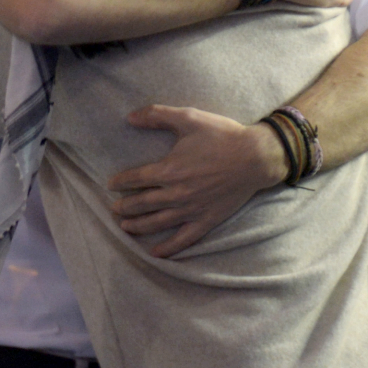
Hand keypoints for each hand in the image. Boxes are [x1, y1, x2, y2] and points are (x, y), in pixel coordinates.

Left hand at [106, 105, 286, 257]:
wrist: (255, 157)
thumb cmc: (222, 136)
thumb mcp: (189, 118)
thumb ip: (157, 115)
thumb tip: (130, 117)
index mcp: (169, 170)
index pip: (135, 179)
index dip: (120, 182)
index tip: (111, 184)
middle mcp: (176, 194)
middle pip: (141, 204)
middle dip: (124, 206)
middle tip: (114, 208)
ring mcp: (191, 210)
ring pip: (156, 223)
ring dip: (137, 226)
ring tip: (124, 226)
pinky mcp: (206, 220)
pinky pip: (182, 239)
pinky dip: (167, 248)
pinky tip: (155, 253)